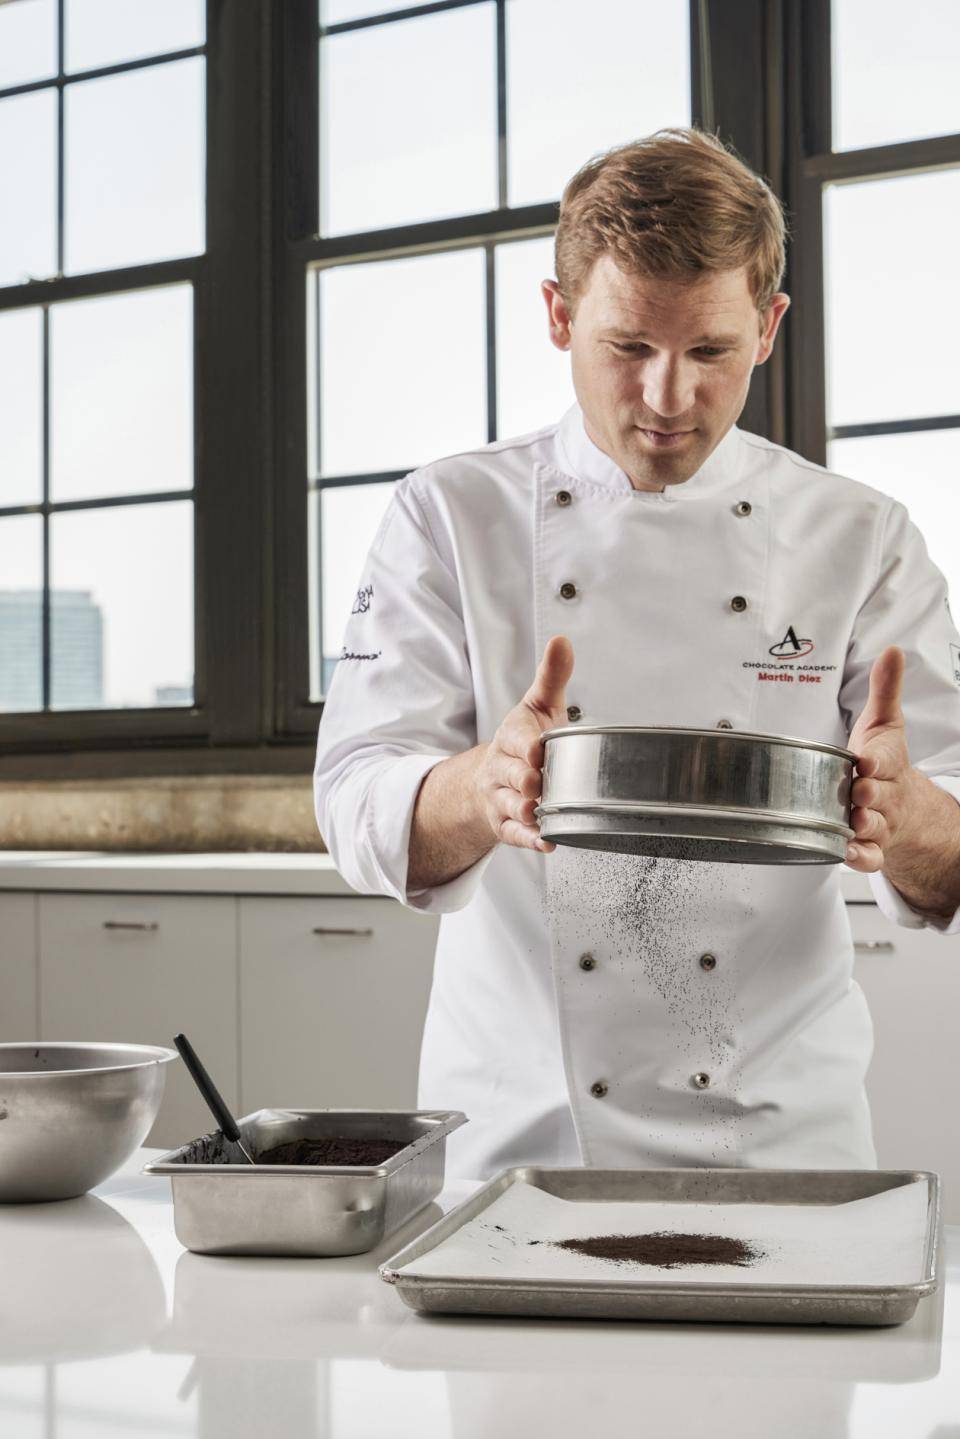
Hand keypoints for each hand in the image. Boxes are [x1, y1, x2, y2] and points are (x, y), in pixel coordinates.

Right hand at [475, 635, 573, 851]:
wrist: (492, 779)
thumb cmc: (525, 741)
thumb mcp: (537, 706)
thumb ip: (551, 677)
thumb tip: (562, 640)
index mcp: (511, 738)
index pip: (516, 740)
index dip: (526, 746)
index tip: (538, 750)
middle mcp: (501, 770)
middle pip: (510, 775)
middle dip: (524, 780)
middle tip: (537, 782)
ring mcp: (501, 800)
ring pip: (510, 807)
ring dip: (524, 811)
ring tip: (537, 812)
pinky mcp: (506, 826)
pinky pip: (515, 836)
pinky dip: (531, 840)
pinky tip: (547, 842)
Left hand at [845, 646, 918, 871]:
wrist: (904, 804)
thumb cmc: (884, 760)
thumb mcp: (885, 723)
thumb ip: (886, 690)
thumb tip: (893, 650)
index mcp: (888, 764)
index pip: (887, 761)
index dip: (876, 762)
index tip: (865, 761)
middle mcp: (886, 795)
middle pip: (878, 796)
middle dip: (868, 795)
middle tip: (857, 792)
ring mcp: (881, 822)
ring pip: (875, 828)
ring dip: (864, 827)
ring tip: (852, 824)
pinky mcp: (872, 845)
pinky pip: (870, 857)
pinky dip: (861, 858)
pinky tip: (848, 854)